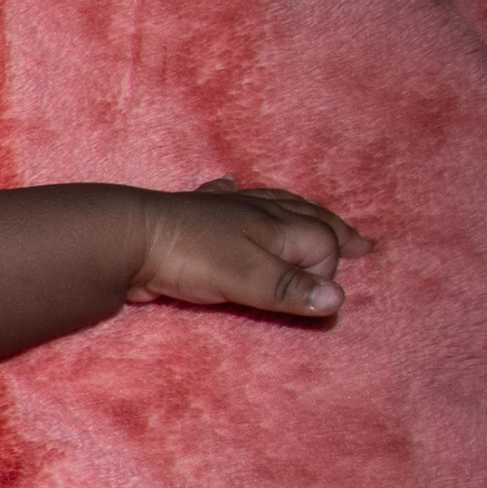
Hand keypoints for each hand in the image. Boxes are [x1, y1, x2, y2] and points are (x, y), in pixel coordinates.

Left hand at [135, 179, 364, 318]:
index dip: (321, 276)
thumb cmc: (190, 256)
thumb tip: (338, 300)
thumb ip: (290, 289)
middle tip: (361, 243)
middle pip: (307, 217)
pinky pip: (224, 199)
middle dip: (335, 231)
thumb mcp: (247, 277)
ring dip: (297, 211)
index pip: (323, 247)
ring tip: (310, 215)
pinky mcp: (193, 215)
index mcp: (278, 223)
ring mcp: (224, 210)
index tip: (310, 302)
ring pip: (272, 205)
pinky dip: (235, 193)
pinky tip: (231, 185)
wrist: (125, 236)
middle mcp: (256, 210)